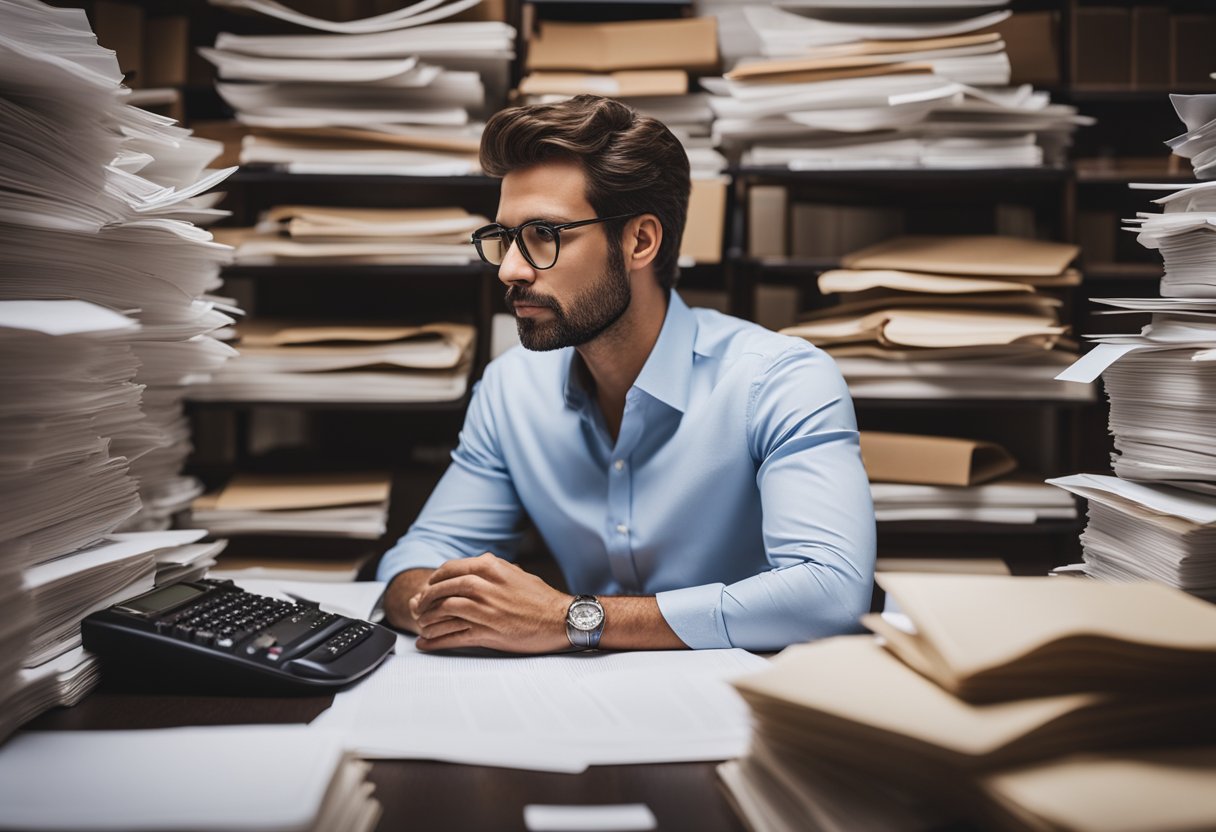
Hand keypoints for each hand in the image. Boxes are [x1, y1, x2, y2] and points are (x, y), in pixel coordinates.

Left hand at [410, 553, 570, 653]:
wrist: (560, 619)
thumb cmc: (540, 598)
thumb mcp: (514, 573)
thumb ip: (491, 570)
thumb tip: (470, 570)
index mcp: (490, 567)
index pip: (449, 570)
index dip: (434, 580)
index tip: (428, 588)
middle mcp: (483, 586)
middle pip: (441, 590)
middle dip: (425, 599)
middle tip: (419, 607)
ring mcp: (484, 610)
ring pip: (443, 611)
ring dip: (427, 619)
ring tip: (422, 625)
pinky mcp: (486, 632)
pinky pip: (452, 635)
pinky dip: (435, 640)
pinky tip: (425, 643)